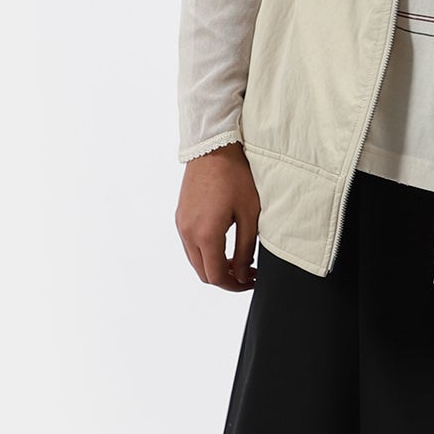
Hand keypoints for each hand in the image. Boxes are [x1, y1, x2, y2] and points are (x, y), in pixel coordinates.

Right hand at [176, 143, 260, 290]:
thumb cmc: (236, 176)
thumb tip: (240, 274)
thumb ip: (245, 249)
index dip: (236, 286)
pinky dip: (206, 253)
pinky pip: (191, 245)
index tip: (252, 281)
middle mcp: (188, 232)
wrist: (213, 147)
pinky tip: (225, 245)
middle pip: (203, 273)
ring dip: (215, 266)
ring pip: (196, 260)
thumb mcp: (250, 215)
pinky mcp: (180, 216)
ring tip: (239, 260)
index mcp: (206, 234)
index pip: (217, 276)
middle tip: (248, 274)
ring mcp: (181, 224)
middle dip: (226, 279)